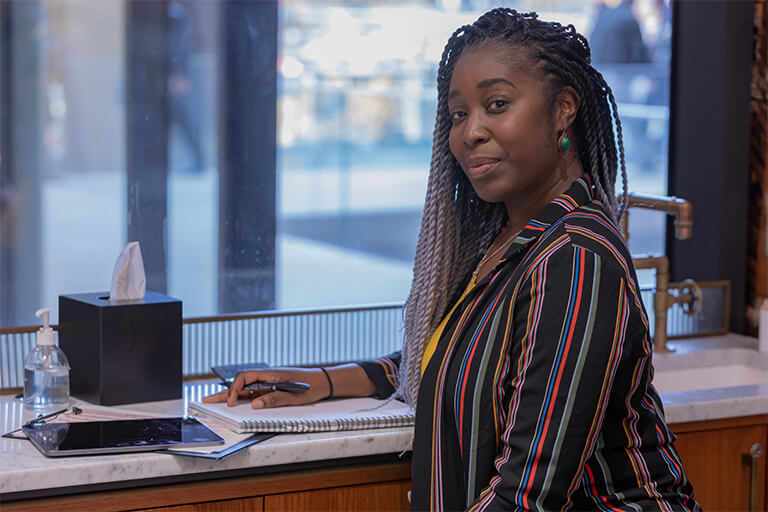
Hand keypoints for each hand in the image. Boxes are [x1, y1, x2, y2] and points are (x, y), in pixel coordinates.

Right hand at [202, 367, 330, 408]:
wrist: (323, 382)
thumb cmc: (310, 386)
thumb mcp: (293, 395)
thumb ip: (274, 399)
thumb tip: (254, 404)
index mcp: (270, 374)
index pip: (244, 378)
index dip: (234, 389)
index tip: (230, 402)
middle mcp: (267, 377)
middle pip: (240, 383)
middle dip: (224, 392)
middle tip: (207, 399)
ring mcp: (268, 383)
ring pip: (245, 388)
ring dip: (231, 395)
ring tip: (215, 402)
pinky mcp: (271, 388)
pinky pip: (253, 392)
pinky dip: (242, 397)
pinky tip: (234, 402)